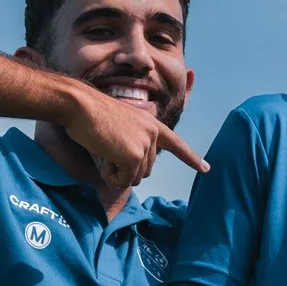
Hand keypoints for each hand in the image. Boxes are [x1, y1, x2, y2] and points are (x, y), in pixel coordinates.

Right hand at [57, 82, 206, 192]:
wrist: (80, 105)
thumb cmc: (91, 115)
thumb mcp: (120, 128)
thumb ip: (132, 145)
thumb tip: (134, 174)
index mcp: (152, 124)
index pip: (176, 144)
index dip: (191, 158)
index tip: (206, 168)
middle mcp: (153, 134)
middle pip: (144, 170)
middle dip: (124, 169)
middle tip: (107, 147)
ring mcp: (146, 145)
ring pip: (133, 177)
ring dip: (115, 172)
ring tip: (104, 147)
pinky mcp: (134, 157)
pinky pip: (122, 180)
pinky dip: (109, 174)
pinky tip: (102, 153)